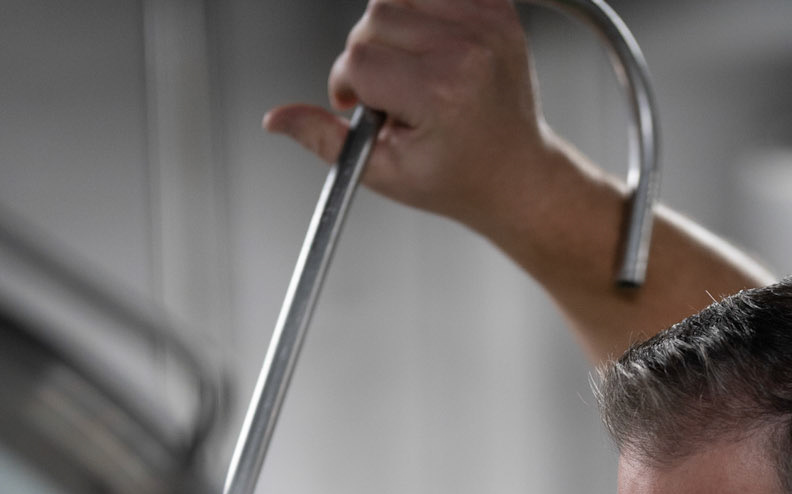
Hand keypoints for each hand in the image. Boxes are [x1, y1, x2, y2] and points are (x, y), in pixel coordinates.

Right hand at [264, 0, 550, 238]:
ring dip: (391, 26)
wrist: (517, 174)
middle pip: (374, 19)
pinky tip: (430, 45)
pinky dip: (421, 9)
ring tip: (410, 68)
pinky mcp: (497, 7)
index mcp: (440, 95)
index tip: (358, 105)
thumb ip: (327, 141)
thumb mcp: (386, 173)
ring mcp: (486, 25)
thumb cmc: (456, 178)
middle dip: (369, 55)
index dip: (346, 85)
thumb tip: (274, 119)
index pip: (358, 61)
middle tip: (389, 92)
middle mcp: (466, 53)